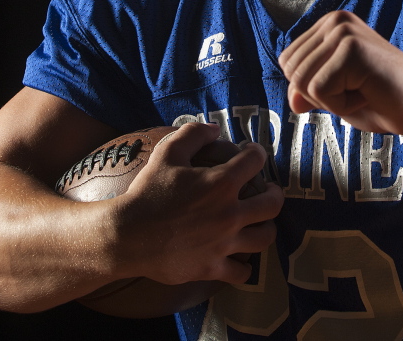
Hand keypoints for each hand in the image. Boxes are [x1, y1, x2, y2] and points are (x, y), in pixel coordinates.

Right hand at [109, 122, 283, 285]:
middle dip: (275, 193)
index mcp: (221, 183)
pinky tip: (239, 260)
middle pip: (273, 203)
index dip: (257, 153)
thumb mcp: (167, 153)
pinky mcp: (212, 267)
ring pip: (265, 237)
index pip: (256, 161)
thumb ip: (193, 134)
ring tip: (260, 223)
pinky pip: (241, 273)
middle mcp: (230, 213)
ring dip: (267, 227)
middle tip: (269, 190)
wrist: (127, 235)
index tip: (252, 154)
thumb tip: (215, 129)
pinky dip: (243, 267)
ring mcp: (224, 243)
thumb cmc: (147, 192)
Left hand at [279, 10, 402, 135]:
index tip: (348, 86)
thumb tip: (291, 100)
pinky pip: (320, 90)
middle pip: (292, 72)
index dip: (312, 89)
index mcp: (328, 25)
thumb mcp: (335, 96)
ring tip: (363, 91)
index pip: (288, 63)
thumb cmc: (382, 100)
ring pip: (303, 82)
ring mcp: (343, 31)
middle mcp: (334, 21)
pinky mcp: (352, 48)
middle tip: (358, 90)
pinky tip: (368, 94)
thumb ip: (309, 91)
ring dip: (332, 101)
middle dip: (320, 95)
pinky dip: (341, 105)